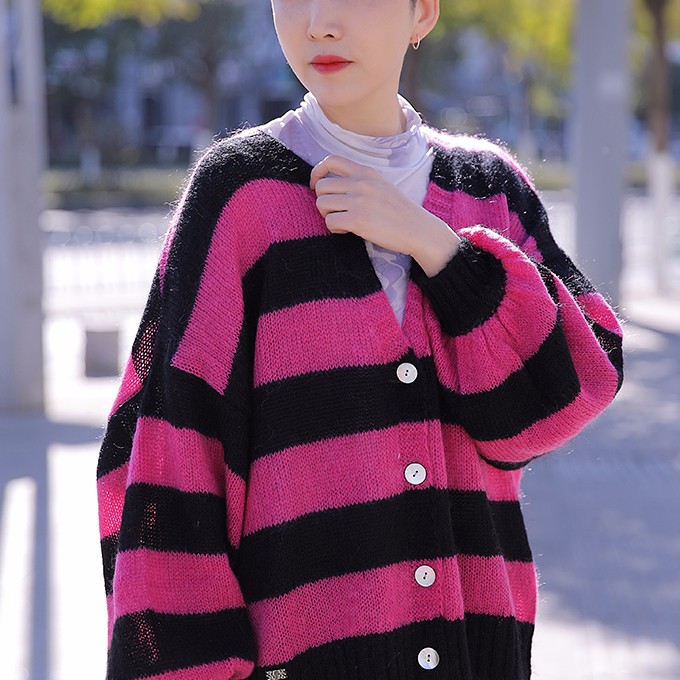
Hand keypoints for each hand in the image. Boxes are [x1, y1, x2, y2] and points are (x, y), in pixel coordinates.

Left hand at [310, 155, 459, 275]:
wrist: (418, 229)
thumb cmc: (399, 211)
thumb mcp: (381, 185)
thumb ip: (360, 181)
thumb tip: (333, 186)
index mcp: (365, 172)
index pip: (330, 160)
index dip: (317, 173)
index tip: (317, 186)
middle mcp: (360, 182)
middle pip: (321, 186)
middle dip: (323, 201)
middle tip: (335, 212)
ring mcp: (358, 200)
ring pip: (321, 203)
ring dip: (327, 215)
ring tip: (342, 222)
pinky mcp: (357, 220)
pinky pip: (329, 222)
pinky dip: (334, 229)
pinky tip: (348, 230)